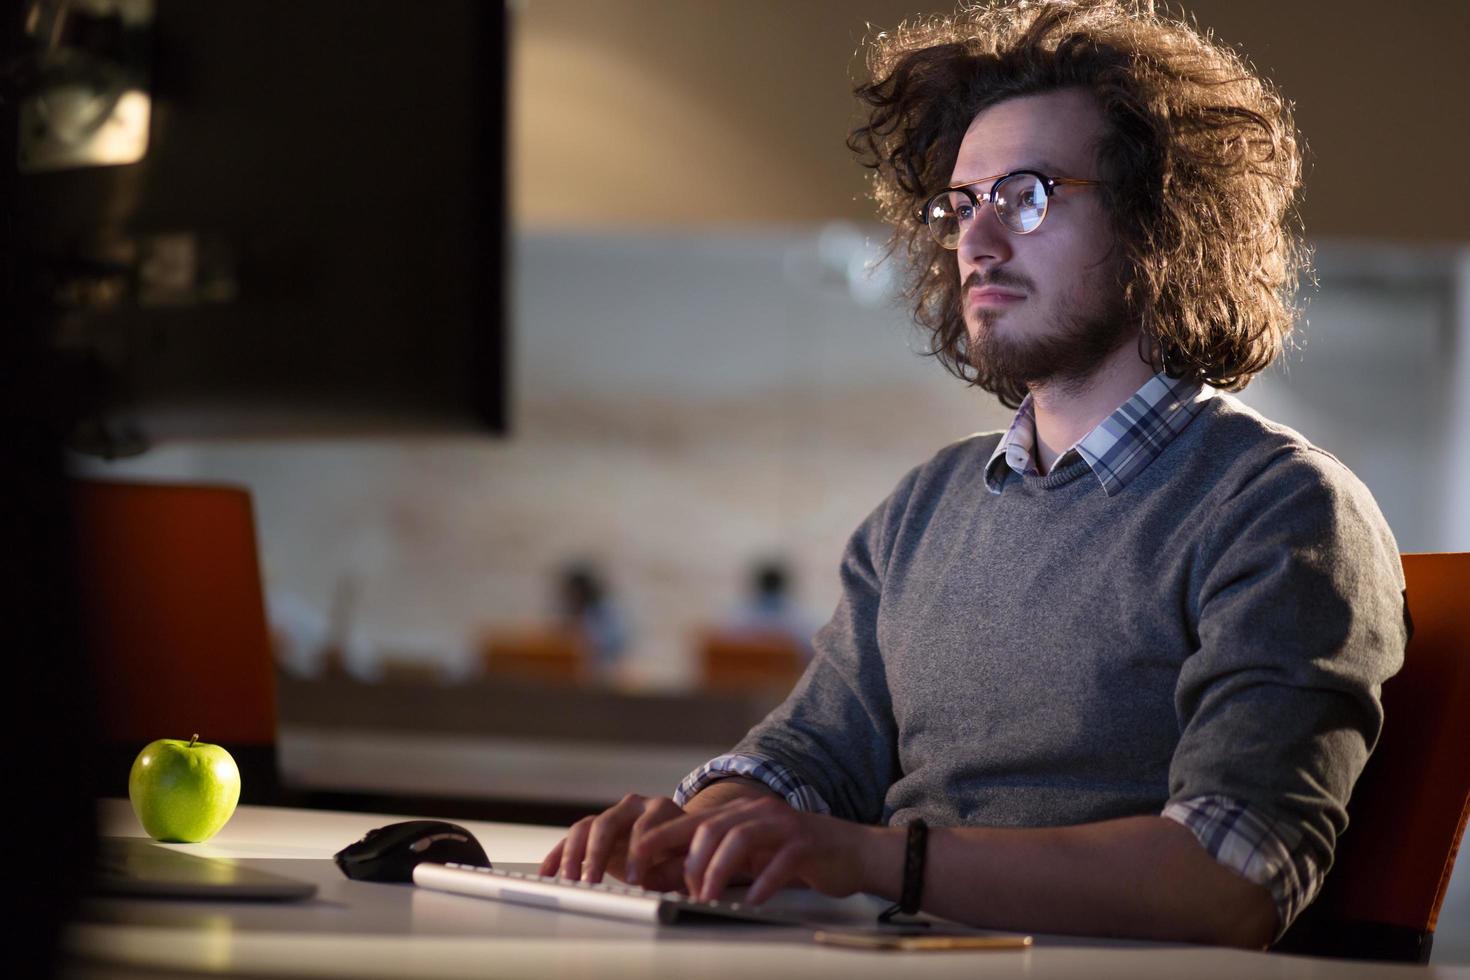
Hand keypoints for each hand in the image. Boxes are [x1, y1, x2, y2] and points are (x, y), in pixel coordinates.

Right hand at [538, 793, 688, 890]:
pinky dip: (558, 856)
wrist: (678, 844)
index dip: (639, 853)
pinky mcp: (595, 833)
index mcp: (660, 809)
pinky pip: (571, 840)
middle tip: (592, 882)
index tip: (635, 881)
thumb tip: (650, 881)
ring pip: (585, 828)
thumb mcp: (688, 860)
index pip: (644, 827)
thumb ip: (674, 869)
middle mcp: (633, 807)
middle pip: (607, 824)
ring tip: (569, 882)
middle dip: (597, 854)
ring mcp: (611, 817)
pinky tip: (548, 874)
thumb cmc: (686, 853)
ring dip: (573, 855)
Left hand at [633, 795, 875, 904]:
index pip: (688, 821)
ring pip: (739, 839)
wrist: (852, 851)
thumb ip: (713, 861)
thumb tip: (667, 878)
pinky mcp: (806, 843)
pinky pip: (779, 861)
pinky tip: (751, 900)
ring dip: (718, 872)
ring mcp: (782, 824)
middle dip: (687, 862)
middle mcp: (756, 811)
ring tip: (707, 899)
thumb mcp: (749, 856)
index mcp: (738, 812)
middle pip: (710, 828)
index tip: (633, 864)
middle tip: (679, 892)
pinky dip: (761, 883)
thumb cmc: (796, 855)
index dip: (658, 841)